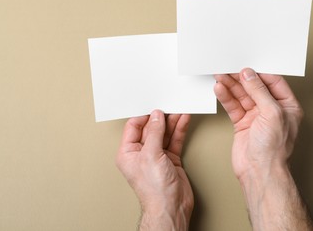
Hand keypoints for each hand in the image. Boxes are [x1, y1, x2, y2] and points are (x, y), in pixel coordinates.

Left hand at [116, 110, 192, 229]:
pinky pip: (174, 140)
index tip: (155, 108)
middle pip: (151, 129)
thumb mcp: (150, 155)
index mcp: (128, 152)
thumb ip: (154, 133)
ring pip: (164, 133)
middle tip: (170, 106)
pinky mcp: (170, 159)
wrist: (171, 207)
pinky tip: (184, 120)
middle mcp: (141, 153)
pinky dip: (179, 130)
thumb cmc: (154, 190)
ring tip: (180, 110)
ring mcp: (157, 156)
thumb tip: (156, 116)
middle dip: (161, 117)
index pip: (134, 127)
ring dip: (172, 122)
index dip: (144, 116)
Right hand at [214, 68, 312, 229]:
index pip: (273, 82)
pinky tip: (220, 89)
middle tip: (228, 67)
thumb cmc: (274, 149)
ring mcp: (256, 116)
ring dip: (231, 85)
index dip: (260, 72)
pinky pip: (233, 106)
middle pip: (255, 87)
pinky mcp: (242, 123)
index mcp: (287, 105)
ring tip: (220, 75)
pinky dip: (226, 97)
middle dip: (241, 77)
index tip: (247, 64)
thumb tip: (249, 74)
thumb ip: (259, 91)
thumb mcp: (272, 113)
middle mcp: (271, 109)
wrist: (259, 172)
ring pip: (242, 95)